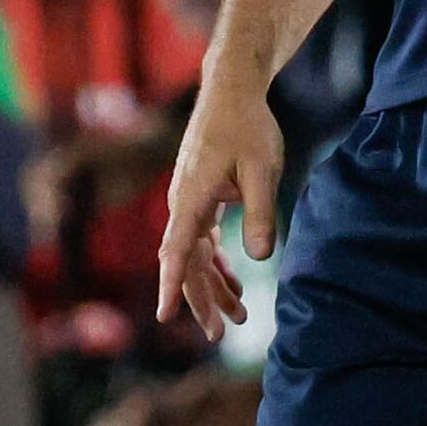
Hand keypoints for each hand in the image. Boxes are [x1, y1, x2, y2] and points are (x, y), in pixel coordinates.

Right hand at [158, 80, 285, 336]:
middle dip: (201, 300)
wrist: (232, 90)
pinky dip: (216, 264)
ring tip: (239, 317)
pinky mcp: (200, 197)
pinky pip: (202, 241)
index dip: (172, 287)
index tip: (164, 317)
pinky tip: (234, 284)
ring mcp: (189, 201)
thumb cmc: (247, 126)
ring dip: (213, 286)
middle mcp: (182, 204)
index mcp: (191, 198)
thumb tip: (261, 258)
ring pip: (195, 255)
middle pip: (185, 262)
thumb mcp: (262, 170)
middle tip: (222, 335)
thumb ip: (261, 214)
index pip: (176, 252)